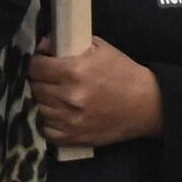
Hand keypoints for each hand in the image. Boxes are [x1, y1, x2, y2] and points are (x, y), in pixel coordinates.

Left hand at [25, 41, 167, 148]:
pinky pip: (47, 130)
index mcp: (74, 71)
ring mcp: (70, 120)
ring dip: (44, 101)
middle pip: (35, 87)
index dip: (38, 62)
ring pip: (39, 108)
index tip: (43, 62)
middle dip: (40, 80)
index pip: (36, 67)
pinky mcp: (74, 138)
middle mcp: (69, 97)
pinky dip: (50, 122)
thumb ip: (71, 44)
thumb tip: (44, 44)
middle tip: (49, 78)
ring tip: (55, 95)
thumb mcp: (100, 48)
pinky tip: (59, 114)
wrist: (146, 105)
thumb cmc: (124, 73)